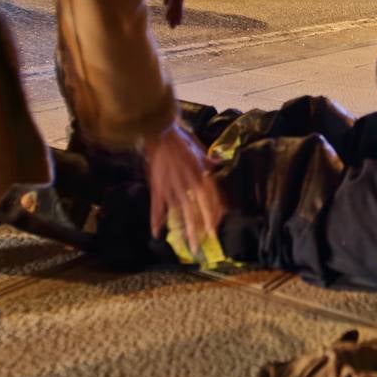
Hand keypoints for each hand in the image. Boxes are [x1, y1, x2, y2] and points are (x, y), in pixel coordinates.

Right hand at [144, 121, 222, 251]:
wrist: (160, 131)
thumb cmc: (181, 139)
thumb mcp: (199, 149)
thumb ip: (209, 160)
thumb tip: (220, 162)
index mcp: (200, 174)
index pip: (211, 199)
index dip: (213, 214)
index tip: (215, 228)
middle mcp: (189, 183)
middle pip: (197, 210)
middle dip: (200, 229)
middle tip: (204, 246)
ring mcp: (173, 186)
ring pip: (180, 212)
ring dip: (184, 230)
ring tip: (187, 246)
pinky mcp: (158, 185)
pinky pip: (158, 206)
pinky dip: (156, 219)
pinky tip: (156, 233)